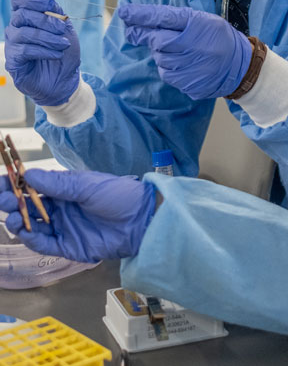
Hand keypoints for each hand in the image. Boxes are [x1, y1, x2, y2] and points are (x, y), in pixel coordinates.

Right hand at [0, 170, 155, 263]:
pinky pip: (44, 244)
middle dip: (12, 203)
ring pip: (32, 226)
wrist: (140, 220)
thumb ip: (58, 184)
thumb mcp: (87, 185)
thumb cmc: (118, 196)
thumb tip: (28, 175)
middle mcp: (61, 208)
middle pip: (28, 207)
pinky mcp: (68, 246)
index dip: (16, 185)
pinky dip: (32, 239)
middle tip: (4, 200)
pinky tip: (25, 231)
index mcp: (66, 190)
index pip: (34, 187)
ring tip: (12, 216)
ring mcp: (63, 227)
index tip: (1, 182)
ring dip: (18, 222)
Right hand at [4, 0, 80, 105]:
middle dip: (47, 20)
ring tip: (63, 45)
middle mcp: (16, 28)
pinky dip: (44, 51)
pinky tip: (56, 54)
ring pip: (24, 32)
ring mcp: (12, 44)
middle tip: (62, 30)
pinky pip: (24, 50)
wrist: (64, 79)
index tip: (51, 5)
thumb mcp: (65, 29)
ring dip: (48, 38)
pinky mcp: (13, 60)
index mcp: (28, 17)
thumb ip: (56, 12)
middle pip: (23, 14)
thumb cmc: (64, 52)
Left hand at [119, 3, 252, 99]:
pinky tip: (181, 64)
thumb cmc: (219, 39)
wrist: (240, 66)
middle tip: (134, 32)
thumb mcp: (203, 21)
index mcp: (197, 25)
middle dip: (144, 36)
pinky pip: (167, 74)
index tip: (124, 12)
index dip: (141, 15)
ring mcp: (190, 67)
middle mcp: (192, 46)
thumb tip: (145, 21)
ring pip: (160, 59)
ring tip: (175, 50)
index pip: (163, 18)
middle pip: (157, 40)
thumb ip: (177, 20)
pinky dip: (169, 68)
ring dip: (160, 53)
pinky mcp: (188, 83)